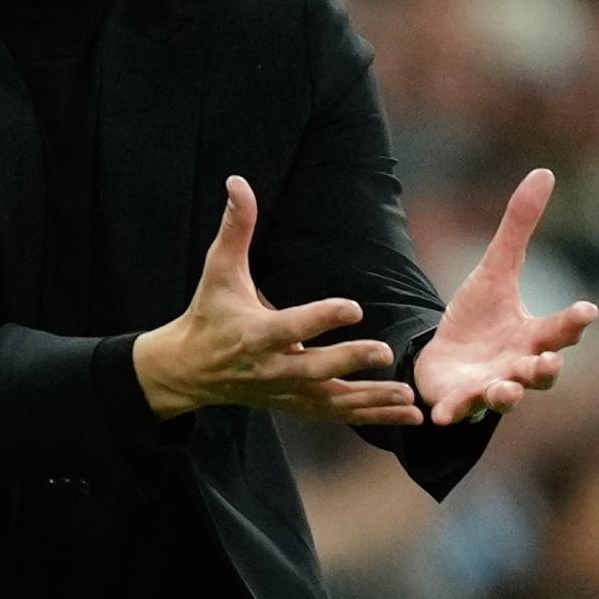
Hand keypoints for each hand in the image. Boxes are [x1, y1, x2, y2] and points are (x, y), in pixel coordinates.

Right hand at [133, 177, 423, 426]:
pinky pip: (337, 414)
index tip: (354, 307)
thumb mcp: (219, 269)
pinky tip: (406, 416)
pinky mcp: (295, 405)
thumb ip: (235, 227)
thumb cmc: (209, 313)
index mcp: (255, 334)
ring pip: (333, 401)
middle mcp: (272, 367)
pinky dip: (372, 416)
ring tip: (408, 400)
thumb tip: (237, 182)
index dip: (322, 317)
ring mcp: (285, 392)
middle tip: (384, 352)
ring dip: (372, 401)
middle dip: (349, 361)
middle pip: (315, 369)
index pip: (291, 327)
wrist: (189, 370)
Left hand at [413, 169, 597, 425]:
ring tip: (507, 392)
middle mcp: (518, 368)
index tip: (587, 311)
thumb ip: (520, 228)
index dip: (573, 321)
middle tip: (548, 362)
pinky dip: (451, 415)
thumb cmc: (480, 317)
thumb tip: (544, 172)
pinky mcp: (458, 402)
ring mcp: (490, 388)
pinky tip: (437, 417)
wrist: (444, 357)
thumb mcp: (497, 269)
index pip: (560, 329)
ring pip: (505, 397)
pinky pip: (457, 411)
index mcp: (532, 336)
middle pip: (541, 372)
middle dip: (546, 369)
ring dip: (507, 396)